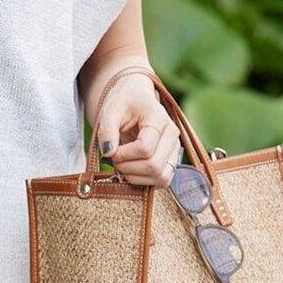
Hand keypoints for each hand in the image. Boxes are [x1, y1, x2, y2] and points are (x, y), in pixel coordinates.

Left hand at [95, 72, 180, 189]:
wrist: (135, 100)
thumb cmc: (123, 104)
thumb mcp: (110, 112)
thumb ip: (107, 130)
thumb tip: (108, 153)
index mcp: (158, 118)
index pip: (145, 148)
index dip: (123, 155)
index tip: (110, 151)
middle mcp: (172, 134)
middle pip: (153, 166)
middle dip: (128, 168)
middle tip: (114, 159)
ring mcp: (175, 149)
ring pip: (160, 177)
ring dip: (135, 177)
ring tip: (122, 164)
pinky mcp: (172, 161)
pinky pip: (162, 181)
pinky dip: (144, 181)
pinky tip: (131, 169)